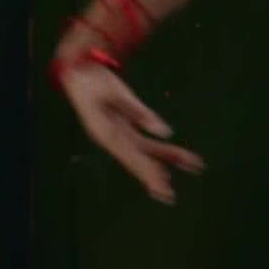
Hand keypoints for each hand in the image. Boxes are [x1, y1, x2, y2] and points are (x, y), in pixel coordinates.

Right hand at [60, 63, 204, 203]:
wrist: (78, 71)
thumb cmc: (93, 80)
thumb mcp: (114, 92)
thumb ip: (138, 111)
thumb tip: (164, 132)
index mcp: (104, 133)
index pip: (130, 157)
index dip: (146, 173)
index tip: (161, 188)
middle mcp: (111, 139)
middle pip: (137, 159)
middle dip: (154, 176)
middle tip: (170, 197)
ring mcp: (117, 134)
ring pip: (144, 151)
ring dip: (167, 158)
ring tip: (191, 167)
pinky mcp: (122, 127)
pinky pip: (143, 142)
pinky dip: (159, 150)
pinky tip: (175, 158)